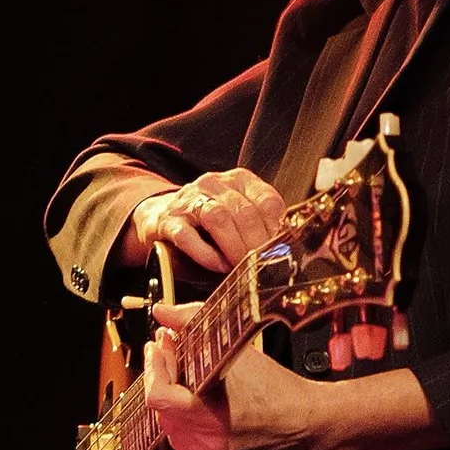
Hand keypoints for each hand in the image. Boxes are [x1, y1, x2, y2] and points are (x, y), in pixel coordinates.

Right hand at [127, 168, 293, 273]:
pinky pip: (188, 236)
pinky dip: (206, 254)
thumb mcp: (238, 218)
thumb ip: (260, 229)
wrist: (160, 218)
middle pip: (245, 212)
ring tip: (240, 268)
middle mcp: (215, 184)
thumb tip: (289, 254)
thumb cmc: (207, 226)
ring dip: (233, 247)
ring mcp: (190, 199)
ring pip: (219, 218)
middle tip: (262, 268)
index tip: (281, 254)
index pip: (268, 201)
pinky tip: (217, 266)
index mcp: (240, 180)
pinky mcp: (168, 220)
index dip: (277, 231)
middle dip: (256, 245)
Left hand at [143, 302, 449, 449]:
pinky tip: (207, 414)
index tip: (159, 349)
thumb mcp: (235, 350)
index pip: (158, 395)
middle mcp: (206, 442)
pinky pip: (188, 448)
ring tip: (194, 387)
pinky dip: (191, 429)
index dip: (155, 369)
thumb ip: (193, 326)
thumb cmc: (277, 388)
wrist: (308, 424)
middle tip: (175, 359)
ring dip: (177, 406)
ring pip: (173, 430)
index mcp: (209, 414)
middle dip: (167, 381)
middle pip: (164, 409)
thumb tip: (164, 313)